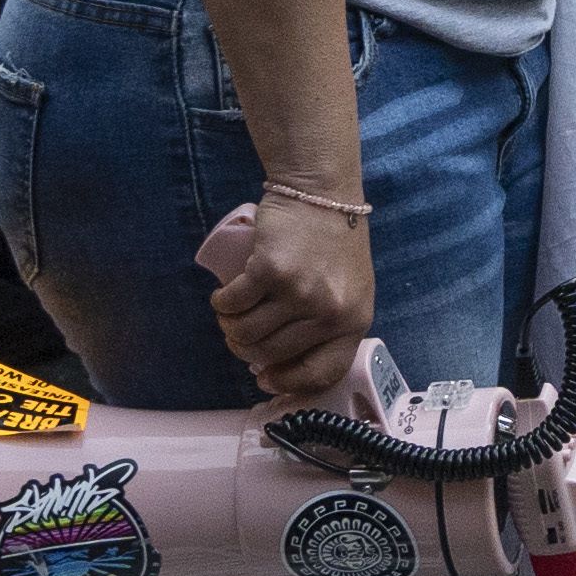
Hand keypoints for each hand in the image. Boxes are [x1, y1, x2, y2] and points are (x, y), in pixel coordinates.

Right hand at [215, 186, 376, 400]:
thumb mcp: (349, 289)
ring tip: (232, 313)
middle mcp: (329, 312)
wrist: (322, 192)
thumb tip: (284, 365)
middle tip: (239, 333)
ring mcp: (300, 292)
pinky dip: (222, 304)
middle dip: (247, 349)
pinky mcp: (270, 271)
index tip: (267, 379)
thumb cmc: (335, 242)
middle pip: (272, 354)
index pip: (322, 373)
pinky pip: (233, 305)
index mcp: (354, 320)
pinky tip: (224, 297)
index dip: (289, 383)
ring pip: (246, 333)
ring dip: (230, 326)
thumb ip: (328, 323)